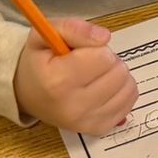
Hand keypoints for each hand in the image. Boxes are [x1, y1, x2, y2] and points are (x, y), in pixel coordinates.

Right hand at [13, 18, 137, 132]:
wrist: (28, 94)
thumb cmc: (39, 62)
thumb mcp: (46, 34)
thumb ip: (74, 28)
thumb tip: (104, 37)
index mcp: (57, 81)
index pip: (103, 57)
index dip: (95, 48)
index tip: (81, 52)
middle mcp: (73, 106)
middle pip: (119, 72)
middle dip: (107, 61)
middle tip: (88, 64)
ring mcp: (87, 121)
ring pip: (128, 86)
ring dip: (116, 75)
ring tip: (95, 75)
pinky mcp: (99, 128)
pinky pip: (129, 102)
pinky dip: (121, 91)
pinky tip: (103, 88)